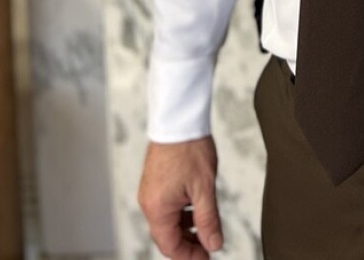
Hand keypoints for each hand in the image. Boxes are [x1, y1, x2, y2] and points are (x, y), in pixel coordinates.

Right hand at [138, 136, 222, 257]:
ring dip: (186, 227)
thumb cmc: (189, 148)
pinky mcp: (155, 181)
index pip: (170, 246)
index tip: (207, 256)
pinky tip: (197, 207)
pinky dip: (181, 212)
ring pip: (168, 220)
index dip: (189, 256)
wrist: (178, 118)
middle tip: (209, 245)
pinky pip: (166, 206)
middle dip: (188, 243)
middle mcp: (149, 202)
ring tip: (206, 226)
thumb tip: (213, 244)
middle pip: (167, 235)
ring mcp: (150, 191)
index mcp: (157, 209)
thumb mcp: (204, 188)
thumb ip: (208, 220)